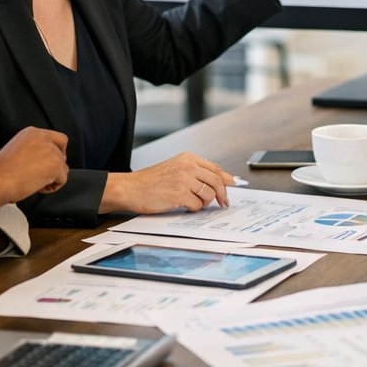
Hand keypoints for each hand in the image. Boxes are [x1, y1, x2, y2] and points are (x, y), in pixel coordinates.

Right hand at [0, 128, 68, 217]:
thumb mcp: (16, 150)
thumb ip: (33, 150)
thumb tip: (45, 162)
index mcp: (32, 133)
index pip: (58, 139)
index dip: (56, 152)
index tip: (47, 163)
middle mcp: (43, 138)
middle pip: (62, 153)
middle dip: (55, 166)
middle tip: (41, 176)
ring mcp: (51, 151)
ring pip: (63, 168)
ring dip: (52, 178)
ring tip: (34, 183)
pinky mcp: (55, 165)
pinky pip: (62, 180)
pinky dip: (52, 188)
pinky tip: (37, 188)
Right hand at [103, 152, 233, 212]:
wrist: (130, 188)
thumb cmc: (150, 181)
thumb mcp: (174, 168)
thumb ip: (194, 172)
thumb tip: (218, 182)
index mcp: (188, 158)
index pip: (215, 168)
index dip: (227, 179)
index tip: (235, 185)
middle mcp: (188, 166)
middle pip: (217, 181)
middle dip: (223, 194)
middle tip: (224, 203)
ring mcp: (184, 179)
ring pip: (209, 194)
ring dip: (205, 203)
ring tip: (194, 203)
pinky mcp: (179, 194)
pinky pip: (197, 205)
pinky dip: (194, 208)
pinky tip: (184, 206)